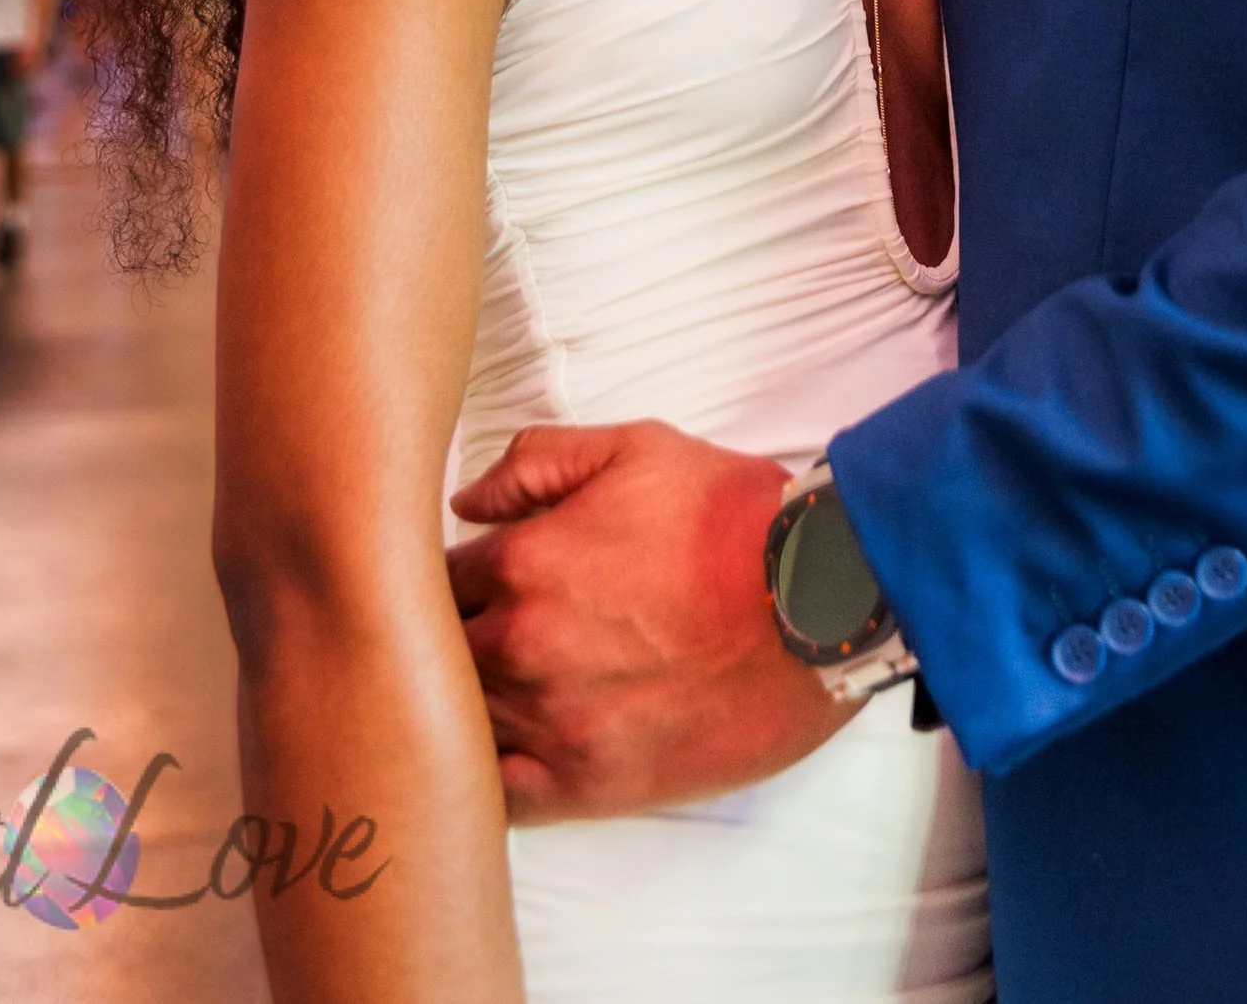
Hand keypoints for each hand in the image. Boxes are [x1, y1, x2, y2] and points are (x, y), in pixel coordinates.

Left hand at [446, 420, 840, 821]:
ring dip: (459, 707)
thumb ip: (537, 462)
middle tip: (477, 635)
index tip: (467, 584)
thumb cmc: (732, 520)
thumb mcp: (638, 449)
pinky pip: (496, 796)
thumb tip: (466, 502)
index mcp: (523, 561)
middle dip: (444, 643)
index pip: (431, 580)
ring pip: (454, 724)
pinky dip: (484, 777)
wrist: (816, 603)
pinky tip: (499, 754)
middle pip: (431, 655)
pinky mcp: (586, 785)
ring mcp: (549, 721)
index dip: (444, 580)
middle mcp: (520, 644)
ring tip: (487, 692)